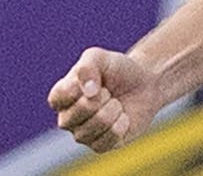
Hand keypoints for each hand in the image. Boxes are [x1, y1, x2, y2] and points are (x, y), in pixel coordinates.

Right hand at [46, 47, 161, 152]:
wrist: (144, 84)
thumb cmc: (118, 70)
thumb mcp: (101, 57)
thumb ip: (88, 67)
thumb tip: (88, 92)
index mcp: (62, 96)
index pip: (57, 98)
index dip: (78, 89)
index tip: (95, 80)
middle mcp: (68, 118)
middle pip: (77, 114)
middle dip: (101, 98)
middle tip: (108, 92)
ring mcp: (83, 134)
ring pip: (93, 128)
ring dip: (113, 111)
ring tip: (116, 103)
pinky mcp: (100, 146)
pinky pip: (107, 140)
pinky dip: (121, 125)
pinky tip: (122, 118)